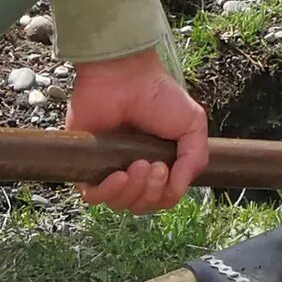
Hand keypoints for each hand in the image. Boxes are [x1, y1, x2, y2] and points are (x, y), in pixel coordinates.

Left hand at [65, 49, 209, 213]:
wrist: (124, 76)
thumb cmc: (157, 95)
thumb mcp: (192, 124)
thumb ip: (195, 159)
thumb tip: (179, 188)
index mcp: (158, 163)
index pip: (161, 198)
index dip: (165, 194)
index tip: (166, 169)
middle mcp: (133, 169)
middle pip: (142, 205)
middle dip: (151, 191)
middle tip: (152, 166)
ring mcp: (109, 168)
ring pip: (119, 203)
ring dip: (132, 191)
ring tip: (136, 165)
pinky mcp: (86, 164)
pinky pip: (93, 196)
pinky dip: (107, 192)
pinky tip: (118, 175)